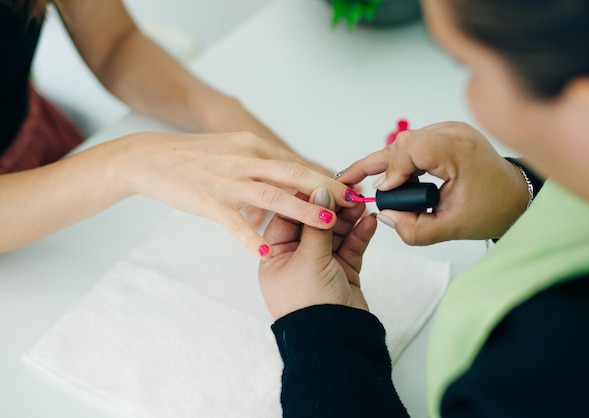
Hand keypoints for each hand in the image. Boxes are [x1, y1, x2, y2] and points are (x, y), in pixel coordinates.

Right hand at [116, 131, 358, 257]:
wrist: (151, 157)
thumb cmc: (196, 157)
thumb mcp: (234, 150)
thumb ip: (263, 162)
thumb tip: (293, 175)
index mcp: (253, 146)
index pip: (297, 162)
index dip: (326, 176)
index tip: (351, 188)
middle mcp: (245, 159)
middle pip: (293, 174)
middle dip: (326, 189)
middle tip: (354, 202)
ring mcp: (227, 181)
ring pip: (271, 195)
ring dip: (302, 209)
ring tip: (327, 222)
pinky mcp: (208, 201)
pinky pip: (234, 222)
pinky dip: (252, 237)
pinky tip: (268, 252)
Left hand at [259, 188, 376, 319]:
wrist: (334, 341)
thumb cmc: (308, 304)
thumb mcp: (309, 259)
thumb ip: (317, 224)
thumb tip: (320, 192)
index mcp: (275, 256)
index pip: (288, 217)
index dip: (306, 199)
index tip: (324, 183)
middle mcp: (295, 258)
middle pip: (314, 223)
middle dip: (332, 207)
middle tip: (349, 191)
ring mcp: (320, 265)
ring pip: (335, 233)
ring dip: (348, 218)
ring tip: (362, 204)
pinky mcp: (342, 271)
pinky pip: (350, 247)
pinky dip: (360, 234)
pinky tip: (369, 221)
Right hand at [339, 122, 528, 243]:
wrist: (515, 196)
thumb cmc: (492, 208)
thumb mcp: (452, 228)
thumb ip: (414, 229)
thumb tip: (385, 215)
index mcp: (458, 152)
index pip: (410, 148)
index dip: (392, 170)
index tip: (385, 193)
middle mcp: (453, 133)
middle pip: (403, 142)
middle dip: (380, 165)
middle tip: (354, 181)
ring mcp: (450, 130)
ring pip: (405, 141)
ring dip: (390, 163)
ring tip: (378, 185)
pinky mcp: (446, 134)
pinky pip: (415, 142)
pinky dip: (402, 160)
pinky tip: (398, 178)